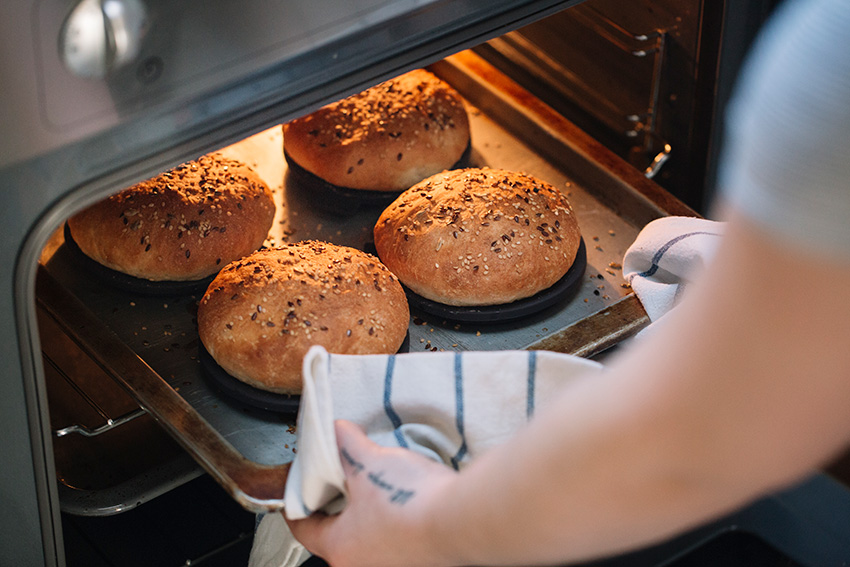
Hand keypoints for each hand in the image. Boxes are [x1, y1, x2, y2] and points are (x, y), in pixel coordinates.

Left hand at [286, 419, 458, 566]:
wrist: (462, 520)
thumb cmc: (411, 502)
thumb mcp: (369, 462)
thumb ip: (347, 445)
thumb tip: (338, 431)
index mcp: (340, 549)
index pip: (303, 530)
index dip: (299, 506)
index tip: (300, 495)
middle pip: (336, 537)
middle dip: (339, 509)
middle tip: (344, 483)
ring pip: (368, 542)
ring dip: (369, 519)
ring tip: (378, 491)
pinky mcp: (419, 563)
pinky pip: (396, 544)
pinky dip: (394, 525)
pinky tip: (405, 504)